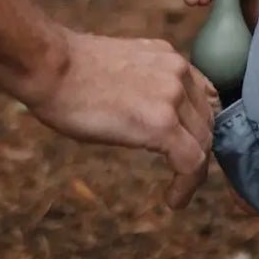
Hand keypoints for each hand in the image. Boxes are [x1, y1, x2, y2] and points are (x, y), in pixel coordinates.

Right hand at [26, 28, 218, 207]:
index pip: (203, 96)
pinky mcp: (161, 123)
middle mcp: (178, 72)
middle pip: (206, 120)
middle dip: (197, 149)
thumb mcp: (121, 67)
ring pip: (202, 142)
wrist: (51, 66)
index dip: (199, 126)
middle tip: (181, 173)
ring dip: (193, 171)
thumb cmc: (69, 70)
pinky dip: (187, 185)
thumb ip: (144, 82)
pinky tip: (173, 199)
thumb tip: (143, 108)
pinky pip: (190, 161)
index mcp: (169, 59)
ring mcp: (173, 96)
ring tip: (178, 191)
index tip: (187, 146)